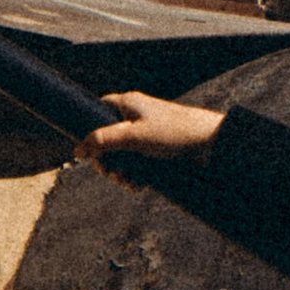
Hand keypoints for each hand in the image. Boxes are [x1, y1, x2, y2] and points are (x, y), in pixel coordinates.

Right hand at [81, 91, 228, 185]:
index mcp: (128, 104)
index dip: (89, 130)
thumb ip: (103, 140)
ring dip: (121, 171)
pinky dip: (135, 174)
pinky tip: (138, 185)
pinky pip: (137, 162)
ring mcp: (147, 133)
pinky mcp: (157, 149)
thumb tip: (77, 149)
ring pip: (122, 153)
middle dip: (107, 159)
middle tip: (111, 174)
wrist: (211, 143)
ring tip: (127, 183)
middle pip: (107, 138)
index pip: (97, 110)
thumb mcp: (134, 136)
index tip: (89, 151)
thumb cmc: (174, 132)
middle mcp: (136, 116)